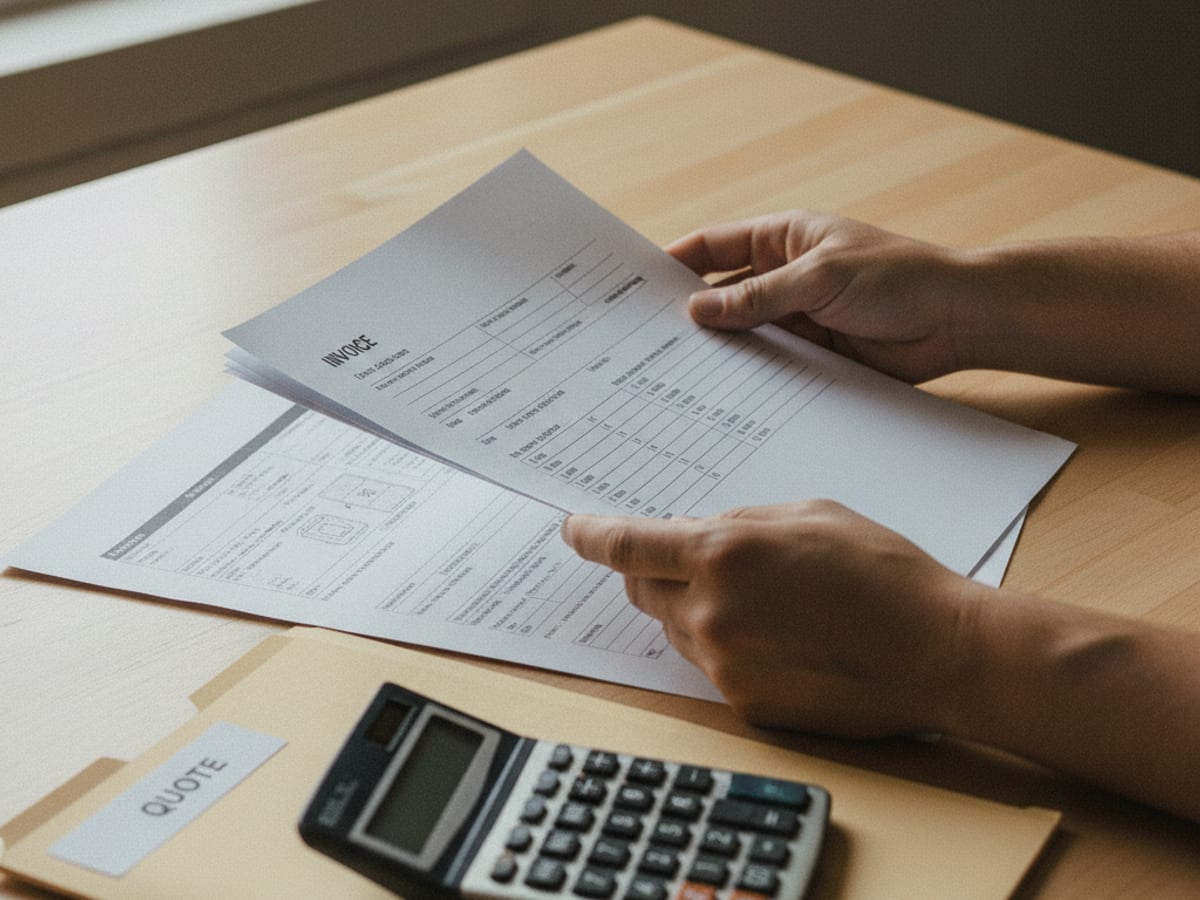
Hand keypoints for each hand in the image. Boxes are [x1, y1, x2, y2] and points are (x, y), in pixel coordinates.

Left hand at [561, 501, 983, 736]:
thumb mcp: (810, 514)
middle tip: (690, 561)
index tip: (572, 531)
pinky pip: (708, 666)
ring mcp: (724, 664)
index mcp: (723, 555)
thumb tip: (698, 535)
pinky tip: (780, 638)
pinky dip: (725, 646)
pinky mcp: (743, 704)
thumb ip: (741, 523)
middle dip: (653, 571)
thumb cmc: (883, 574)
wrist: (937, 653)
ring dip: (694, 609)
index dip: (591, 536)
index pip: (628, 546)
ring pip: (676, 629)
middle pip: (642, 590)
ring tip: (765, 602)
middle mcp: (710, 613)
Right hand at [668, 211, 967, 382]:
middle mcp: (785, 276)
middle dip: (691, 314)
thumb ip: (757, 297)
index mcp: (783, 238)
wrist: (958, 319)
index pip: (714, 246)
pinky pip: (773, 364)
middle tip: (646, 340)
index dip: (675, 263)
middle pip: (723, 294)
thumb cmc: (899, 277)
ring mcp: (799, 316)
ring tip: (676, 372)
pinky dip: (752, 376)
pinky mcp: (815, 352)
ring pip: (745, 333)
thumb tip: (699, 310)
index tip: (636, 285)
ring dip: (722, 350)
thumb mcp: (819, 278)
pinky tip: (725, 393)